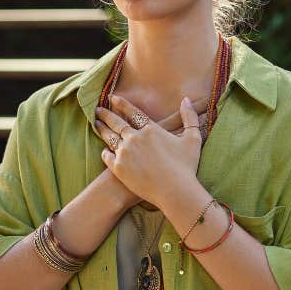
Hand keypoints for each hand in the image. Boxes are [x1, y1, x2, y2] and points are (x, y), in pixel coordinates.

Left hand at [95, 93, 203, 209]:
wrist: (175, 191)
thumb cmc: (186, 167)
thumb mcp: (193, 138)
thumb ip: (190, 117)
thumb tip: (186, 99)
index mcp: (151, 129)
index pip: (133, 112)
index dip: (122, 104)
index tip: (113, 98)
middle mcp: (135, 138)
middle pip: (117, 123)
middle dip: (106, 114)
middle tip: (98, 110)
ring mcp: (125, 153)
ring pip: (110, 138)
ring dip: (102, 129)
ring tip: (97, 124)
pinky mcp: (119, 168)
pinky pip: (107, 156)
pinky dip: (105, 152)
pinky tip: (104, 150)